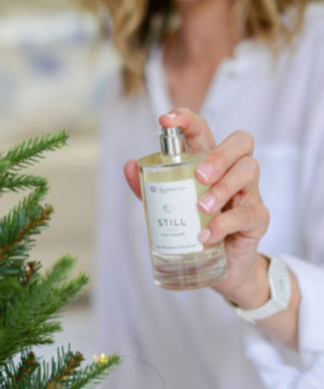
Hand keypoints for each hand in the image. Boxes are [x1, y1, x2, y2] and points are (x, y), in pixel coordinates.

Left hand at [124, 107, 269, 308]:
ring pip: (249, 170)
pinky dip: (224, 223)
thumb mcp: (170, 208)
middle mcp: (233, 172)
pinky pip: (247, 213)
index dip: (188, 120)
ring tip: (200, 208)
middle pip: (241, 142)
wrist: (223, 268)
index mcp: (209, 163)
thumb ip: (151, 189)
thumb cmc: (197, 228)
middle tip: (200, 176)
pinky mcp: (258, 219)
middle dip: (220, 154)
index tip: (166, 120)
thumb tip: (129, 166)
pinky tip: (206, 235)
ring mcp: (249, 194)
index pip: (204, 132)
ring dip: (222, 188)